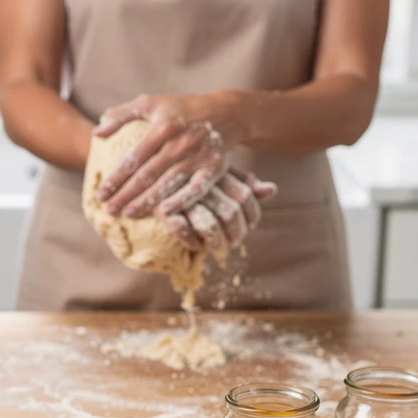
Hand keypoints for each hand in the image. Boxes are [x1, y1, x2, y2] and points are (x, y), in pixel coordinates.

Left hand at [93, 93, 244, 218]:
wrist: (228, 112)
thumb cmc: (182, 109)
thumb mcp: (151, 103)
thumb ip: (122, 115)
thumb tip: (96, 133)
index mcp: (163, 125)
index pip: (134, 157)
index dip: (115, 177)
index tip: (101, 192)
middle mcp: (181, 142)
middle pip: (147, 175)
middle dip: (125, 194)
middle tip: (109, 209)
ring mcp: (199, 156)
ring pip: (167, 185)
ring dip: (146, 202)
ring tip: (127, 214)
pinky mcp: (214, 168)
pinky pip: (195, 191)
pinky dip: (179, 203)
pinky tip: (163, 214)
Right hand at [158, 169, 277, 253]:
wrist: (145, 171)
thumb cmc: (186, 171)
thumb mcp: (216, 172)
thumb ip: (242, 181)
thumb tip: (272, 189)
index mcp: (216, 169)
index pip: (245, 194)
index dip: (253, 213)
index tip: (251, 226)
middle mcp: (201, 181)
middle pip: (230, 212)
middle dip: (236, 232)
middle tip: (235, 242)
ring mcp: (181, 194)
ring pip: (209, 225)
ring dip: (216, 241)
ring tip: (216, 247)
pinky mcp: (162, 208)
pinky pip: (183, 231)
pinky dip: (192, 242)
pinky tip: (195, 245)